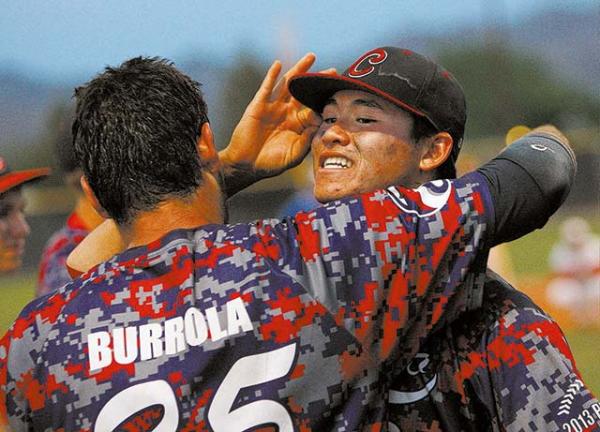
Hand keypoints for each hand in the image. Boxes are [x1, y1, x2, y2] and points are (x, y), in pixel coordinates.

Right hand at [219, 53, 332, 195]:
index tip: (339, 92)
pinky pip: (266, 88)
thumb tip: (318, 122)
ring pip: (289, 85)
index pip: (315, 108)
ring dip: (299, 70)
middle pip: (305, 93)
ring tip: (311, 57)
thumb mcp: (295, 154)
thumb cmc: (272, 163)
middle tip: (333, 71)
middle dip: (317, 81)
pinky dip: (272, 75)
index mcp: (298, 125)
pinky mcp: (259, 106)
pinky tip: (279, 64)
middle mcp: (287, 113)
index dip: (325, 101)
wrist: (248, 166)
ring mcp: (273, 108)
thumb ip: (307, 139)